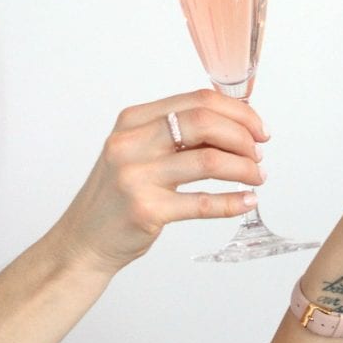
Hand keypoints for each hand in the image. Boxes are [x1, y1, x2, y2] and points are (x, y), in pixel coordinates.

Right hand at [49, 89, 269, 276]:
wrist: (82, 242)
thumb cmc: (117, 195)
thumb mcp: (138, 151)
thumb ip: (177, 133)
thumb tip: (236, 124)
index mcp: (133, 120)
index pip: (198, 100)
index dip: (237, 112)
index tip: (258, 128)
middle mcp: (132, 143)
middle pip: (205, 122)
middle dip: (243, 135)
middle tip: (260, 152)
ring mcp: (137, 177)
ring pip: (209, 160)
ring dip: (244, 168)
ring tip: (257, 176)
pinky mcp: (146, 211)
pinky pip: (202, 202)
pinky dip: (232, 201)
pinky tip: (247, 201)